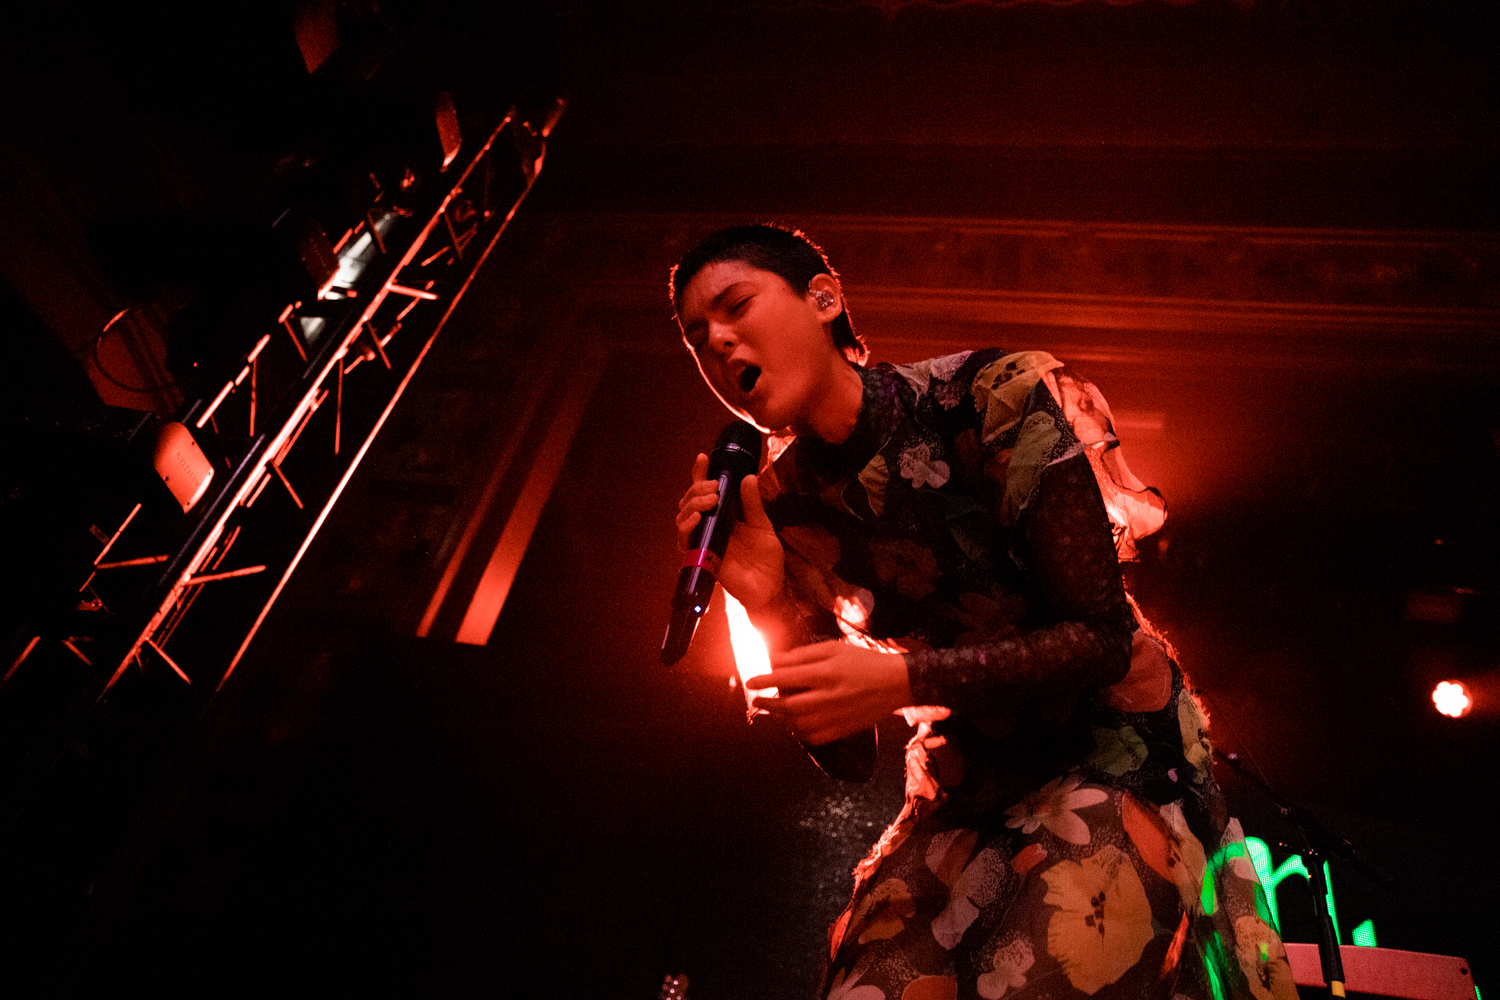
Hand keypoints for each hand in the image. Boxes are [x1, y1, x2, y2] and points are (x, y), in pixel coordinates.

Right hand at [675, 452, 784, 610]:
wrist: (770, 588)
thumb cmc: (766, 559)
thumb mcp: (763, 526)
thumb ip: (753, 504)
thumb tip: (748, 477)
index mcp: (724, 515)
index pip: (705, 491)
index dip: (700, 474)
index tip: (703, 458)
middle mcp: (710, 525)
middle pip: (689, 500)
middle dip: (697, 488)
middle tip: (715, 488)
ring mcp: (704, 540)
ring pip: (683, 516)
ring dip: (693, 503)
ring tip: (711, 500)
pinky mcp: (701, 556)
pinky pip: (684, 540)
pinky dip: (686, 527)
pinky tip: (698, 519)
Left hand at [746, 641, 910, 744]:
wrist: (897, 683)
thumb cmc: (863, 661)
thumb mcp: (834, 649)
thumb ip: (803, 655)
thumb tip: (774, 660)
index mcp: (827, 672)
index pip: (787, 677)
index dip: (765, 680)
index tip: (751, 681)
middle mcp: (830, 696)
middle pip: (789, 705)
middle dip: (768, 703)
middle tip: (757, 699)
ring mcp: (836, 716)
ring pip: (798, 724)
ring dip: (781, 718)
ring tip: (774, 710)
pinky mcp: (843, 730)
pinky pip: (813, 737)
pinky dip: (799, 732)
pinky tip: (795, 723)